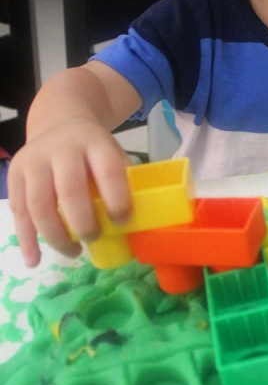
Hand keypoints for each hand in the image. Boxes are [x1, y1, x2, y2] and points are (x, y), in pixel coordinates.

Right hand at [8, 120, 131, 266]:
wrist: (59, 125)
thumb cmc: (92, 151)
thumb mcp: (112, 153)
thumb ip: (122, 181)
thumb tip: (136, 224)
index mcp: (94, 143)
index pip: (108, 171)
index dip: (117, 200)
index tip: (122, 222)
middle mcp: (61, 149)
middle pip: (69, 190)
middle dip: (83, 223)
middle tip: (94, 238)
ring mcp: (34, 161)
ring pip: (39, 205)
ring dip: (56, 236)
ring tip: (74, 252)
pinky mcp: (14, 175)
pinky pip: (19, 212)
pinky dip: (27, 240)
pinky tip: (34, 260)